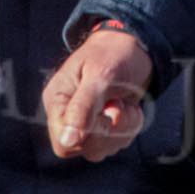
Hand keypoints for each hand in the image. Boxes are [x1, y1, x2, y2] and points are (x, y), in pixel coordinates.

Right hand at [42, 28, 153, 161]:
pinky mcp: (105, 126)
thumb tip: (67, 141)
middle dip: (110, 130)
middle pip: (85, 149)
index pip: (63, 143)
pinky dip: (130, 126)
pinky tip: (129, 107)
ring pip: (104, 149)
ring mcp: (87, 122)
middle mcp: (69, 115)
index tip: (106, 113)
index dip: (88, 136)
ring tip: (124, 101)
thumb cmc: (113, 54)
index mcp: (58, 100)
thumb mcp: (99, 76)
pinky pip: (118, 143)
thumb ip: (82, 108)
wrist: (135, 45)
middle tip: (118, 103)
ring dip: (123, 128)